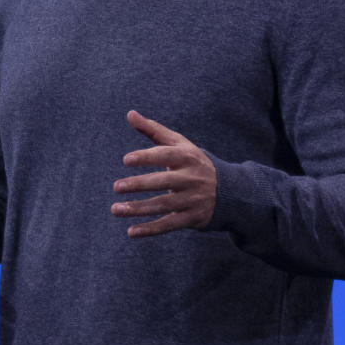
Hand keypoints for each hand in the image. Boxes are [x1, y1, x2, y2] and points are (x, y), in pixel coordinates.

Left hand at [111, 110, 215, 237]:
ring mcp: (192, 199)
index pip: (165, 155)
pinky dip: (150, 230)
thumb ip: (154, 130)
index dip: (146, 157)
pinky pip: (169, 225)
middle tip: (117, 186)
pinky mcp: (192, 218)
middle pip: (162, 182)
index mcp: (187, 156)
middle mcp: (191, 178)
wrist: (229, 191)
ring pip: (163, 205)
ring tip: (116, 209)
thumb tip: (129, 113)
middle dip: (139, 184)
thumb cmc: (194, 163)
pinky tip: (131, 231)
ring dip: (138, 209)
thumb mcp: (180, 144)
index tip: (126, 160)